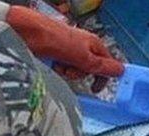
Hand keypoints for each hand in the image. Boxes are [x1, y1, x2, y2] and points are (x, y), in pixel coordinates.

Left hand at [6, 6, 123, 77]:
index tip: (96, 89)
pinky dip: (56, 70)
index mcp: (93, 44)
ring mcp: (68, 52)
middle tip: (70, 70)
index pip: (107, 64)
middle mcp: (82, 47)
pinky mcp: (56, 56)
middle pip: (89, 70)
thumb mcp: (83, 57)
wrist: (27, 33)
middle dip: (79, 74)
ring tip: (58, 65)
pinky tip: (50, 65)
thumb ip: (101, 66)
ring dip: (66, 73)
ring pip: (74, 72)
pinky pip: (61, 70)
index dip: (103, 77)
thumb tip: (120, 71)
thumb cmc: (54, 38)